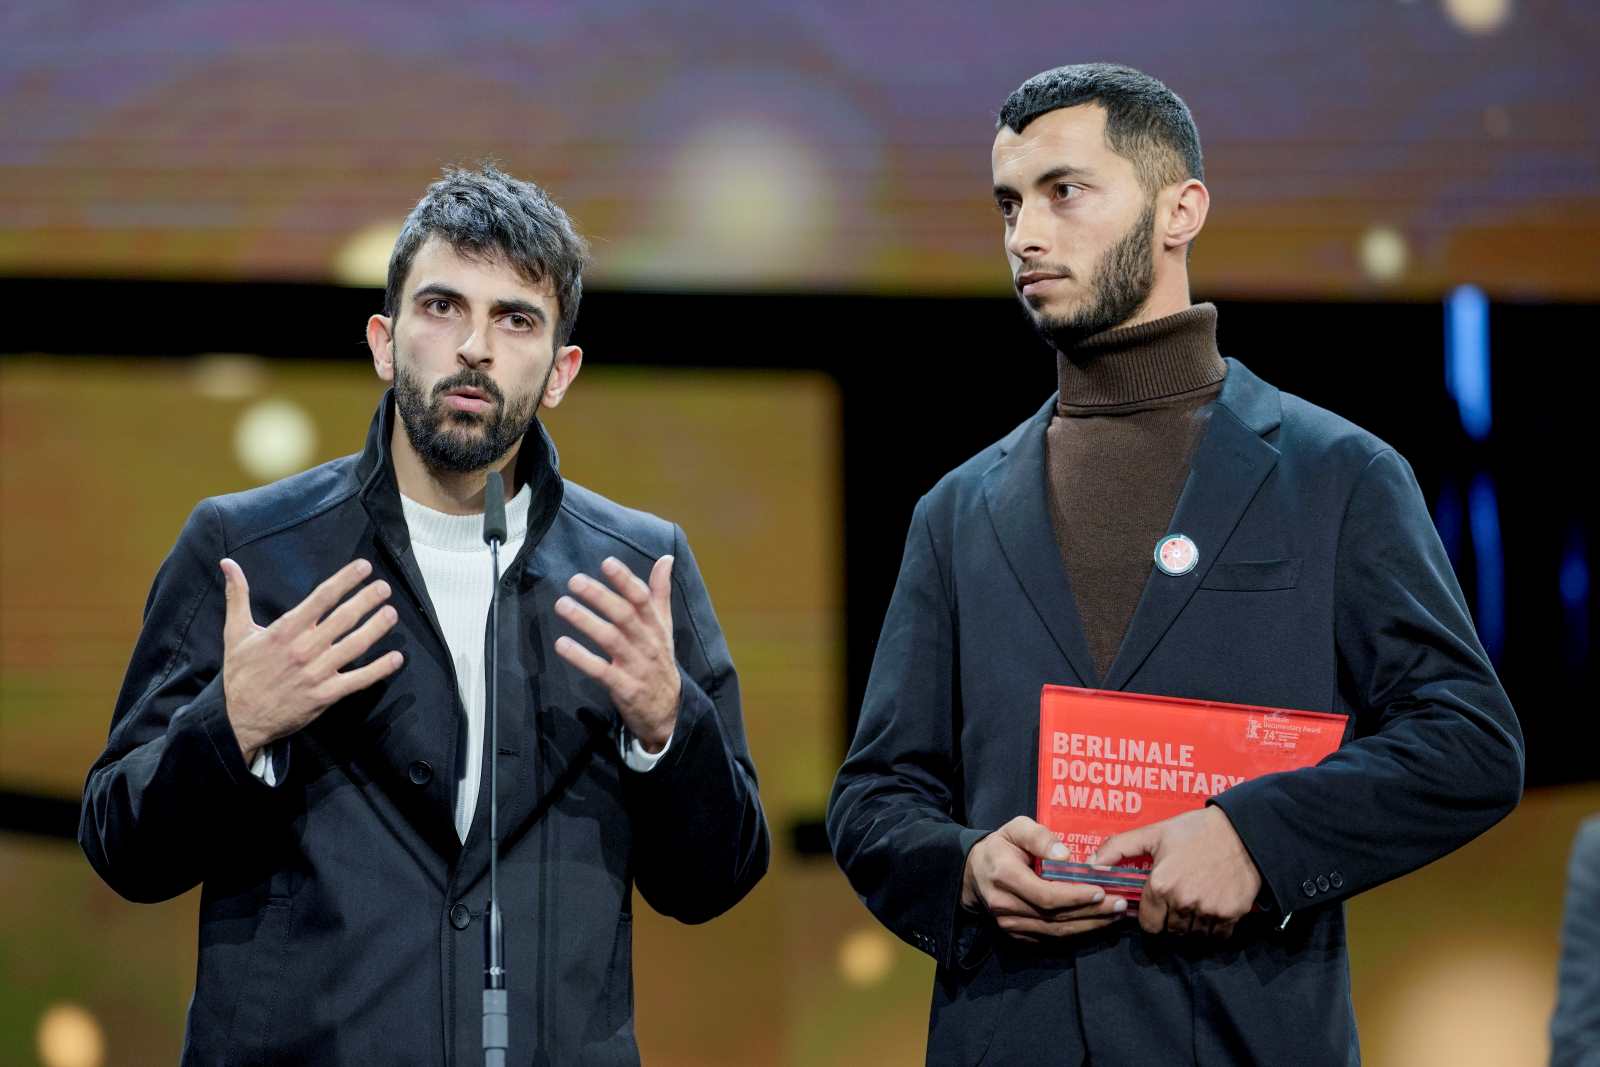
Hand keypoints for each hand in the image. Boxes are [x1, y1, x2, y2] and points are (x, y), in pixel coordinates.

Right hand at [220, 558, 404, 763]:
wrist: (238, 718)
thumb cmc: (241, 673)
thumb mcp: (235, 632)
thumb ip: (237, 596)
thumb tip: (228, 563)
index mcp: (285, 631)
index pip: (321, 598)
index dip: (345, 580)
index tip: (364, 567)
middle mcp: (304, 649)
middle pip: (343, 619)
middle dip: (367, 600)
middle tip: (385, 587)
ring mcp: (317, 673)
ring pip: (354, 646)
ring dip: (376, 628)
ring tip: (392, 613)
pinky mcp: (325, 695)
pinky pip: (358, 680)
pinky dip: (379, 669)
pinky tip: (396, 658)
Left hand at [553, 556, 679, 751]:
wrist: (669, 710)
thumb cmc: (659, 661)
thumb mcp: (665, 626)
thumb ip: (660, 593)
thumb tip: (666, 558)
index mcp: (655, 626)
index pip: (642, 598)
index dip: (625, 580)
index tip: (607, 563)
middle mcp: (647, 643)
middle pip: (624, 615)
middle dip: (600, 596)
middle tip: (574, 581)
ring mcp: (635, 666)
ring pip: (610, 639)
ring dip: (586, 621)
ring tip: (562, 605)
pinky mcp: (623, 687)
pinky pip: (600, 670)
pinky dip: (581, 657)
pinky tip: (561, 644)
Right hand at [961, 816, 1128, 941]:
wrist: (973, 872)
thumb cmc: (1001, 846)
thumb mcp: (1016, 828)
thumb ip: (1039, 837)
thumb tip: (1065, 855)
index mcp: (1005, 877)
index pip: (1045, 895)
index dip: (1075, 896)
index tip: (1101, 890)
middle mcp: (1005, 906)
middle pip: (1055, 917)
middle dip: (1092, 912)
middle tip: (1121, 905)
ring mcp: (1010, 924)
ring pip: (1056, 931)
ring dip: (1089, 925)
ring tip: (1116, 914)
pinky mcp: (1016, 934)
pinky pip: (1051, 937)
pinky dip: (1076, 931)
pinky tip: (1097, 921)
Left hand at [1090, 806, 1260, 937]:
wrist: (1242, 830)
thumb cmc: (1194, 830)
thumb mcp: (1153, 833)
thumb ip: (1118, 849)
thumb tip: (1091, 866)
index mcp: (1160, 885)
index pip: (1147, 924)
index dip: (1150, 916)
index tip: (1156, 905)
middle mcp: (1182, 902)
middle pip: (1170, 931)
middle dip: (1170, 920)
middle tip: (1177, 901)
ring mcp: (1208, 911)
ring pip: (1192, 936)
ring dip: (1191, 925)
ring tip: (1195, 902)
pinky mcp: (1231, 915)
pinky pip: (1217, 936)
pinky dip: (1213, 928)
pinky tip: (1211, 907)